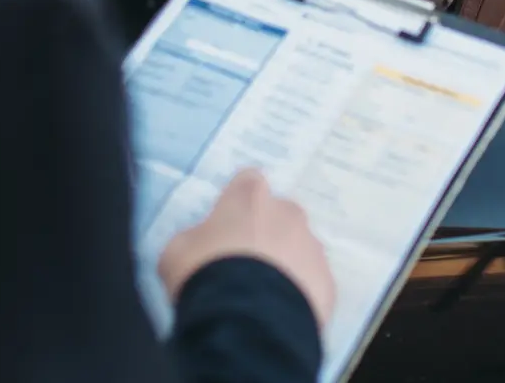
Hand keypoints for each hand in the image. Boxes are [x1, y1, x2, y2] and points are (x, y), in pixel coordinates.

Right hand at [157, 169, 336, 328]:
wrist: (247, 321)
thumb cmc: (206, 274)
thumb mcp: (177, 251)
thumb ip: (195, 238)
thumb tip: (201, 244)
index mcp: (250, 197)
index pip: (248, 182)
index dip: (237, 202)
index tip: (228, 222)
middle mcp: (288, 214)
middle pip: (279, 215)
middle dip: (265, 233)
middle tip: (244, 264)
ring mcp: (312, 248)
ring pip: (299, 249)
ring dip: (285, 264)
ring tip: (262, 296)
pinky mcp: (327, 283)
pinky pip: (311, 283)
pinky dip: (299, 294)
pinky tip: (279, 312)